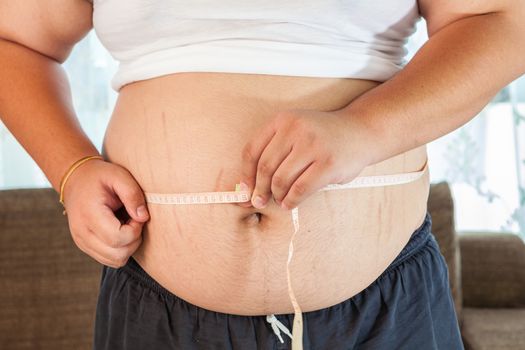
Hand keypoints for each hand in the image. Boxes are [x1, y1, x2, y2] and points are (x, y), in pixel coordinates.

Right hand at [62, 158, 149, 267]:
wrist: (75, 179)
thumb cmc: (99, 176)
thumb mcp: (119, 175)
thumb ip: (133, 194)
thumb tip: (143, 217)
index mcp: (89, 215)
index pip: (118, 239)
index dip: (135, 230)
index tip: (137, 214)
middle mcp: (82, 233)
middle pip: (118, 255)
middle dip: (134, 239)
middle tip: (133, 219)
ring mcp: (82, 242)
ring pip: (115, 261)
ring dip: (128, 246)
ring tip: (126, 224)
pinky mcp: (86, 246)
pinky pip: (110, 259)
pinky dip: (120, 249)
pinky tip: (119, 230)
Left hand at [237, 109, 371, 209]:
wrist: (361, 131)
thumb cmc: (323, 137)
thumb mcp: (296, 133)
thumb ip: (273, 153)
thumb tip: (246, 189)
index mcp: (283, 120)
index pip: (252, 150)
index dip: (245, 175)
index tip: (244, 190)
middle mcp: (296, 129)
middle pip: (265, 168)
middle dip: (259, 190)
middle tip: (259, 201)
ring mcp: (313, 146)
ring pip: (281, 180)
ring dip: (277, 196)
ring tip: (279, 200)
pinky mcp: (327, 164)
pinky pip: (300, 189)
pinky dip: (291, 201)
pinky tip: (289, 203)